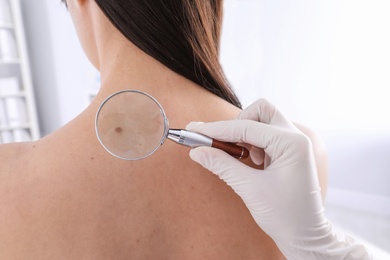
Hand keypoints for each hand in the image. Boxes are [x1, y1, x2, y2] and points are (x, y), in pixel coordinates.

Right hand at [187, 99, 373, 258]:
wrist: (305, 235)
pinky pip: (267, 134)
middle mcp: (296, 137)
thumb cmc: (285, 216)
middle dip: (238, 122)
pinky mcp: (290, 151)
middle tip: (224, 143)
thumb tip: (197, 151)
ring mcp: (294, 143)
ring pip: (264, 120)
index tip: (196, 131)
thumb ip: (222, 165)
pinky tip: (252, 160)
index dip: (218, 129)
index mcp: (292, 144)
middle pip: (262, 111)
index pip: (247, 127)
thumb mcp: (250, 189)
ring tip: (242, 156)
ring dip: (246, 133)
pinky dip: (253, 142)